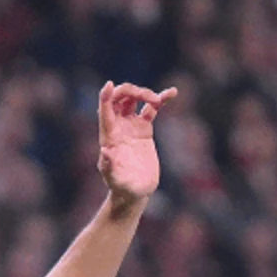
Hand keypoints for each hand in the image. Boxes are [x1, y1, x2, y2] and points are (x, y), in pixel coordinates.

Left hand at [97, 82, 175, 201]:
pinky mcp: (144, 128)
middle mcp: (118, 127)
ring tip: (159, 99)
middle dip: (131, 91)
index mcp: (109, 136)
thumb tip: (105, 151)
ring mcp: (131, 125)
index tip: (109, 85)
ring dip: (145, 92)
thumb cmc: (122, 187)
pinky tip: (171, 93)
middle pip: (119, 98)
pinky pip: (151, 109)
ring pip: (134, 99)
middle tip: (149, 97)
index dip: (105, 96)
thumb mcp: (115, 180)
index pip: (104, 111)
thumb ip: (109, 167)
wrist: (136, 191)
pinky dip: (161, 100)